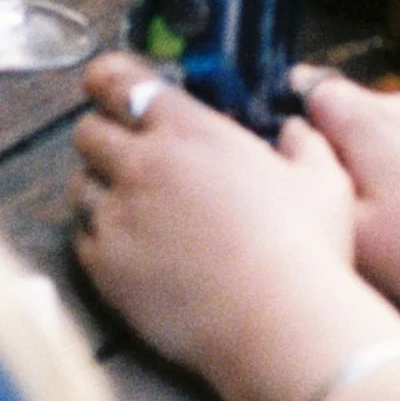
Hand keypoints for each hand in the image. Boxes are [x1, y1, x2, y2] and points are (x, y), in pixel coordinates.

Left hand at [73, 56, 362, 400]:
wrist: (273, 323)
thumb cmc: (303, 244)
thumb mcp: (321, 178)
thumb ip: (304, 142)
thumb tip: (295, 129)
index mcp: (188, 130)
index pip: (119, 81)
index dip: (106, 77)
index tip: (108, 83)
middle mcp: (141, 165)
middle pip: (87, 132)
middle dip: (102, 134)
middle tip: (125, 150)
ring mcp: (117, 219)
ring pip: (78, 186)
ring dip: (97, 187)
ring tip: (124, 202)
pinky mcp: (105, 271)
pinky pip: (81, 240)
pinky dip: (96, 236)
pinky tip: (124, 246)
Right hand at [291, 71, 399, 325]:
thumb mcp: (354, 230)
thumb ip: (313, 178)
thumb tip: (289, 141)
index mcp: (372, 119)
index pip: (314, 90)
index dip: (291, 117)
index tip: (281, 153)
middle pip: (351, 113)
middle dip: (331, 150)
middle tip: (321, 202)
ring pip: (386, 136)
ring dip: (370, 167)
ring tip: (367, 220)